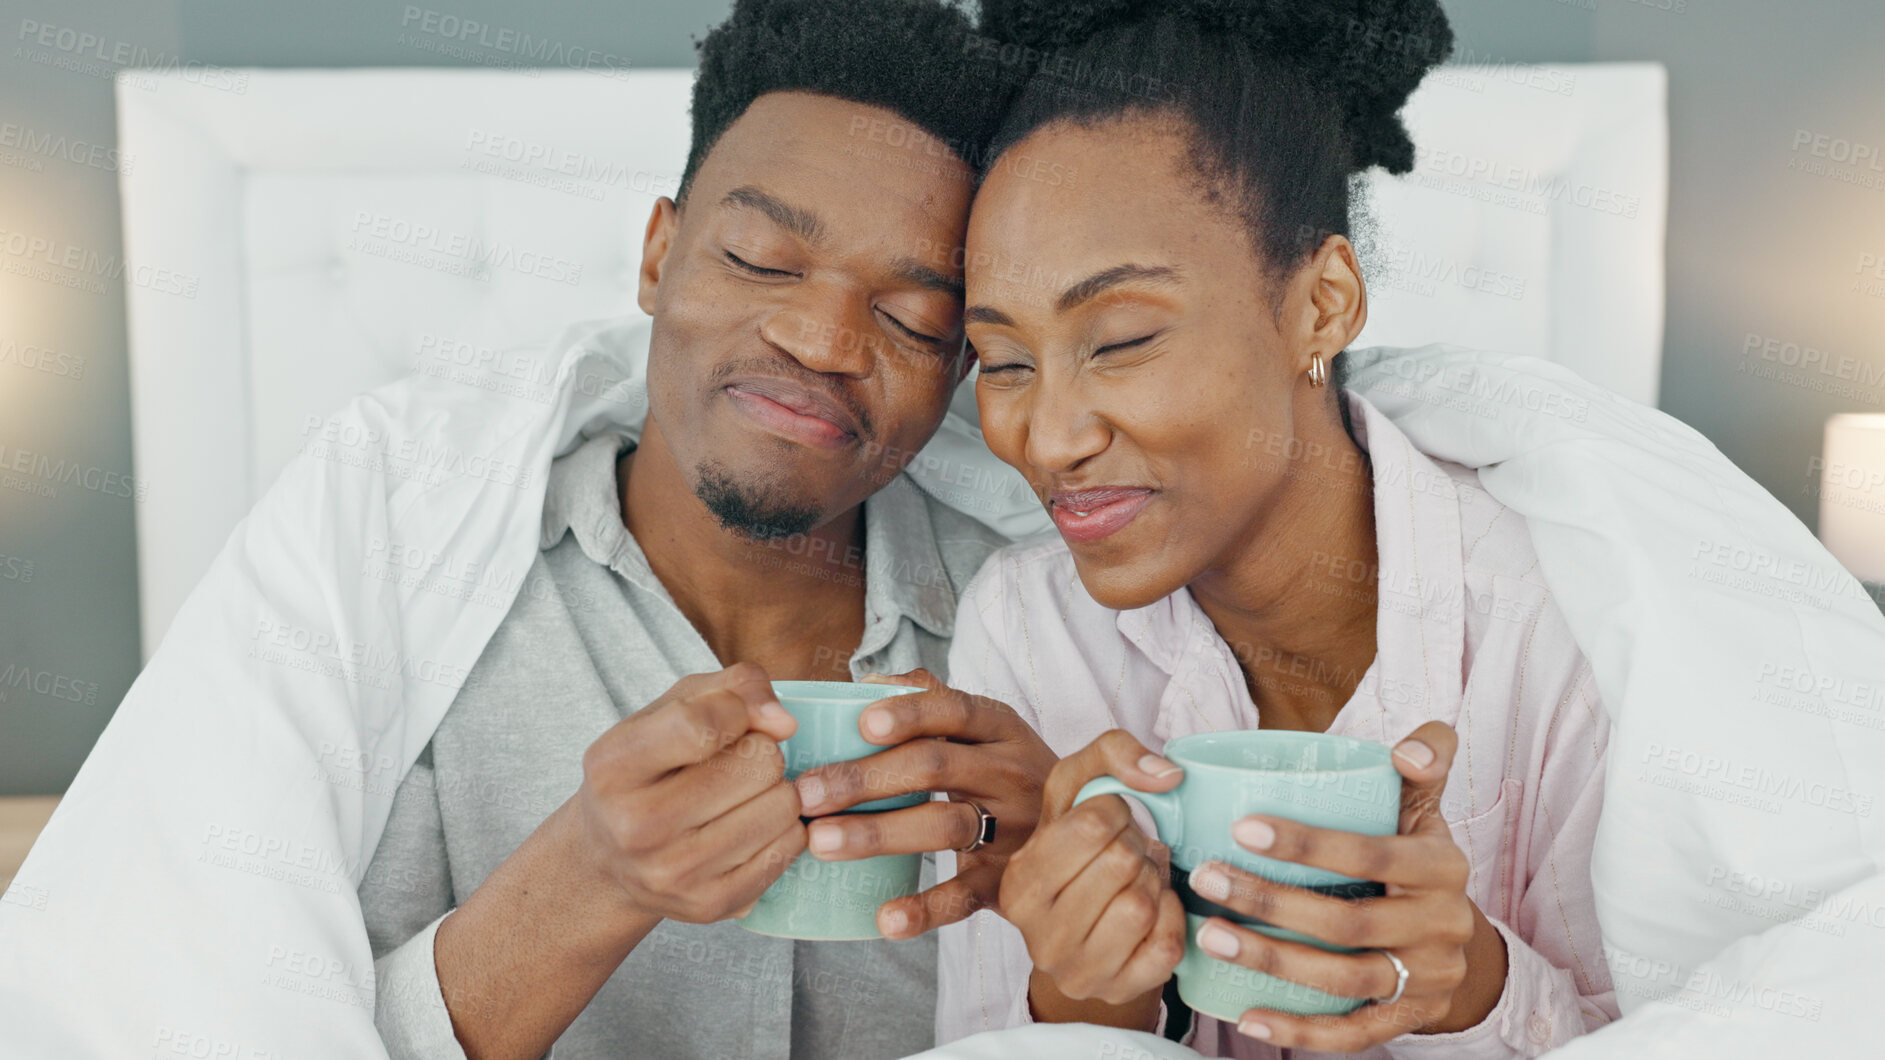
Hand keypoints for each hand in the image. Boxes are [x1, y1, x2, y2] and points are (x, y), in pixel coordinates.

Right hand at [570, 662, 805, 922]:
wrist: (609, 861)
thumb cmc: (647, 771)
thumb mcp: (669, 710)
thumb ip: (732, 687)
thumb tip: (784, 721)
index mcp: (614, 768)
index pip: (703, 723)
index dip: (738, 710)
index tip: (732, 718)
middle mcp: (636, 827)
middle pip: (759, 764)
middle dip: (761, 753)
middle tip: (735, 764)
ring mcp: (674, 873)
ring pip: (782, 807)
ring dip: (776, 791)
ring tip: (742, 796)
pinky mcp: (710, 905)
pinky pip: (788, 849)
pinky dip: (781, 830)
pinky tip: (749, 827)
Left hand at [791, 669, 1057, 937]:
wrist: (1081, 833)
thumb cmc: (1003, 772)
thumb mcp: (986, 730)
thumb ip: (931, 702)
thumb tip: (866, 683)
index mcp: (1001, 727)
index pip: (955, 709)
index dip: (909, 714)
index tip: (860, 724)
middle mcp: (1012, 772)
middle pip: (936, 768)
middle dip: (864, 779)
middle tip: (804, 793)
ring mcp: (1014, 828)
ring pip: (944, 826)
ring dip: (878, 833)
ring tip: (820, 841)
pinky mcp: (1009, 880)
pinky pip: (966, 894)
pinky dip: (926, 908)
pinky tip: (885, 919)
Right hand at [1000, 730, 1187, 1014]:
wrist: (1082, 926)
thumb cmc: (1079, 849)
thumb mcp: (1077, 789)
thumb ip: (1113, 753)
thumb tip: (1167, 775)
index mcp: (1020, 882)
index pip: (1090, 826)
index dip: (1117, 813)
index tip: (1109, 823)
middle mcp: (1039, 935)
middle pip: (1120, 864)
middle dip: (1136, 848)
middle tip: (1127, 853)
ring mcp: (1079, 971)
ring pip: (1142, 905)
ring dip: (1153, 882)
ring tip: (1138, 879)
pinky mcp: (1119, 992)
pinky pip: (1167, 945)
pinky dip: (1172, 917)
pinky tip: (1155, 909)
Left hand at [1184, 721, 1509, 1050]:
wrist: (1455, 936)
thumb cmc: (1414, 854)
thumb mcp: (1423, 805)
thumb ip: (1423, 760)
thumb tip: (1407, 750)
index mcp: (1441, 866)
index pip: (1372, 855)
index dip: (1308, 844)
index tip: (1241, 829)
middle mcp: (1440, 926)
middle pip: (1349, 923)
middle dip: (1270, 902)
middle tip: (1205, 878)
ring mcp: (1426, 979)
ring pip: (1345, 980)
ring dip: (1272, 961)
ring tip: (1210, 936)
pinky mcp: (1408, 1020)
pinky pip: (1353, 1034)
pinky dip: (1299, 1032)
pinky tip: (1246, 1016)